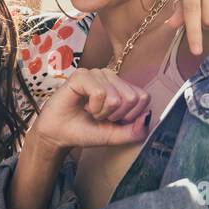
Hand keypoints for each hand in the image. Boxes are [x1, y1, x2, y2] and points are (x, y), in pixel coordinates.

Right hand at [30, 67, 151, 156]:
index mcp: (122, 87)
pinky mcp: (82, 75)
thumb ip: (134, 130)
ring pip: (115, 97)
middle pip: (132, 98)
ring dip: (102, 113)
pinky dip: (93, 107)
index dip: (131, 116)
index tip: (114, 121)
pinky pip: (100, 93)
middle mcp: (111, 77)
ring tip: (90, 111)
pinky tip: (83, 106)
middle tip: (100, 116)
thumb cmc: (86, 131)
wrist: (59, 134)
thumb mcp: (115, 135)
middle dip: (116, 116)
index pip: (143, 97)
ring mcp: (97, 73)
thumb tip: (149, 116)